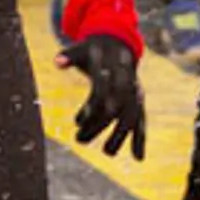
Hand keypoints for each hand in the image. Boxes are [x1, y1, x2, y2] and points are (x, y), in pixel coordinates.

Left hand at [71, 35, 144, 161]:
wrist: (118, 42)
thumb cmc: (94, 49)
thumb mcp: (82, 49)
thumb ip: (69, 56)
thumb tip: (57, 61)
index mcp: (113, 68)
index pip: (103, 89)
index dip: (92, 105)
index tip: (78, 121)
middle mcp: (127, 81)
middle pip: (118, 107)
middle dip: (100, 125)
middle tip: (80, 140)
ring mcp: (135, 92)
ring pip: (131, 117)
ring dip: (120, 136)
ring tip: (107, 152)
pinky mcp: (139, 100)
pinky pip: (141, 121)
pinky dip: (140, 139)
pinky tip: (138, 158)